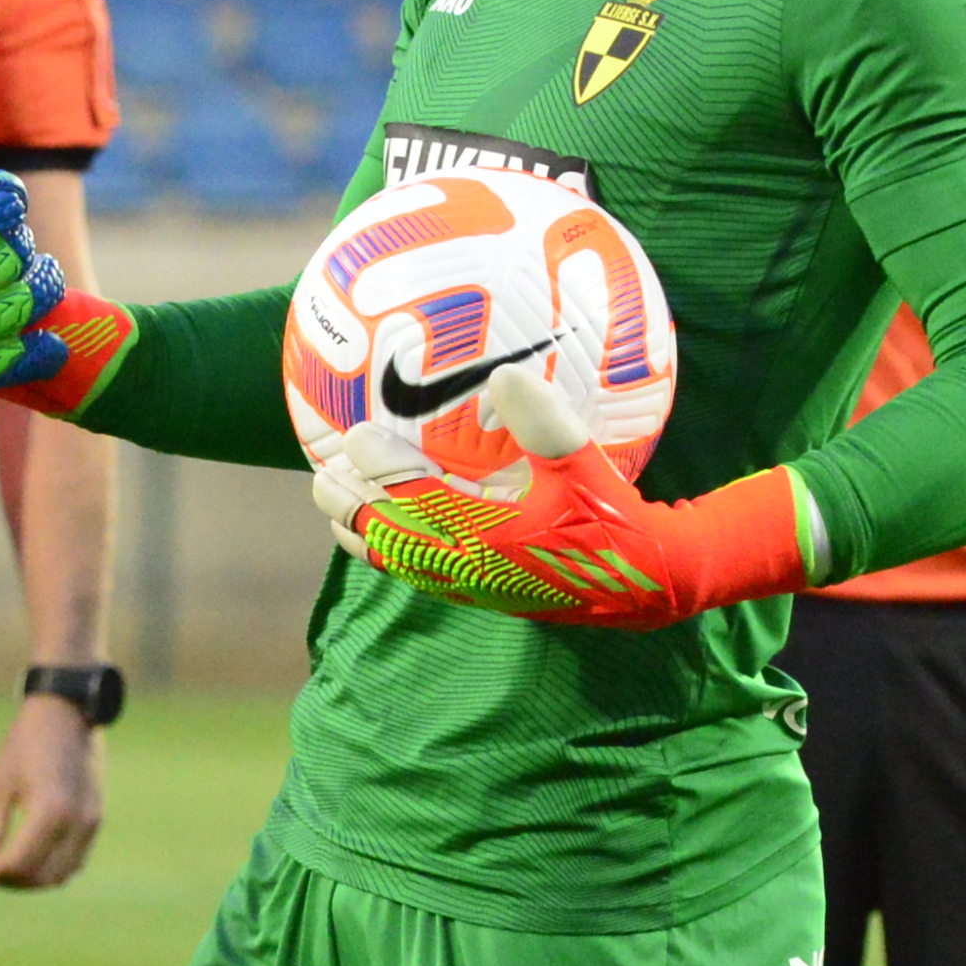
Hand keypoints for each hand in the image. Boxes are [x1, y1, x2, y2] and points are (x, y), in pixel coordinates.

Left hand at [0, 691, 106, 890]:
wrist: (68, 710)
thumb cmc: (28, 741)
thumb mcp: (1, 783)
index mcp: (51, 810)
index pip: (18, 863)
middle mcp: (77, 822)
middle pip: (40, 877)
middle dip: (7, 881)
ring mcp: (92, 822)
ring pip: (61, 875)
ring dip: (30, 879)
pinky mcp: (96, 818)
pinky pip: (74, 861)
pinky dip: (50, 868)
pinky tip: (25, 856)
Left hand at [313, 360, 805, 629]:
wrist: (644, 583)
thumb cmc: (615, 517)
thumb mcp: (585, 462)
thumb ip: (544, 420)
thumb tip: (503, 373)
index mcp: (491, 537)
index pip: (418, 501)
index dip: (383, 468)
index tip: (357, 435)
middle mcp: (471, 567)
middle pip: (390, 539)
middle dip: (351, 506)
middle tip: (320, 472)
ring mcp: (473, 585)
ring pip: (399, 563)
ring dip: (362, 532)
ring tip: (332, 505)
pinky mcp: (482, 592)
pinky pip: (420, 574)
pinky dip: (390, 552)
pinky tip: (380, 532)